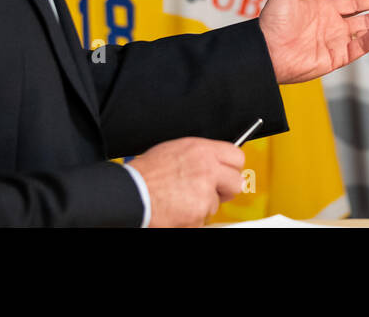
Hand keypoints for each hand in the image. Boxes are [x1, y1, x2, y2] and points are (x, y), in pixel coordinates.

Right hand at [131, 137, 245, 227]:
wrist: (131, 193)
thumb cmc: (147, 173)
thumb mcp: (176, 150)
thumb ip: (200, 155)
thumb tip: (214, 160)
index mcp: (202, 151)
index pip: (236, 156)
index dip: (231, 167)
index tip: (226, 173)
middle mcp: (207, 170)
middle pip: (236, 182)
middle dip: (225, 189)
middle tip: (212, 191)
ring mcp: (204, 194)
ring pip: (217, 203)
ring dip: (203, 205)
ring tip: (182, 199)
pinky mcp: (198, 214)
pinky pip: (203, 219)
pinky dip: (192, 218)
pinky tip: (177, 209)